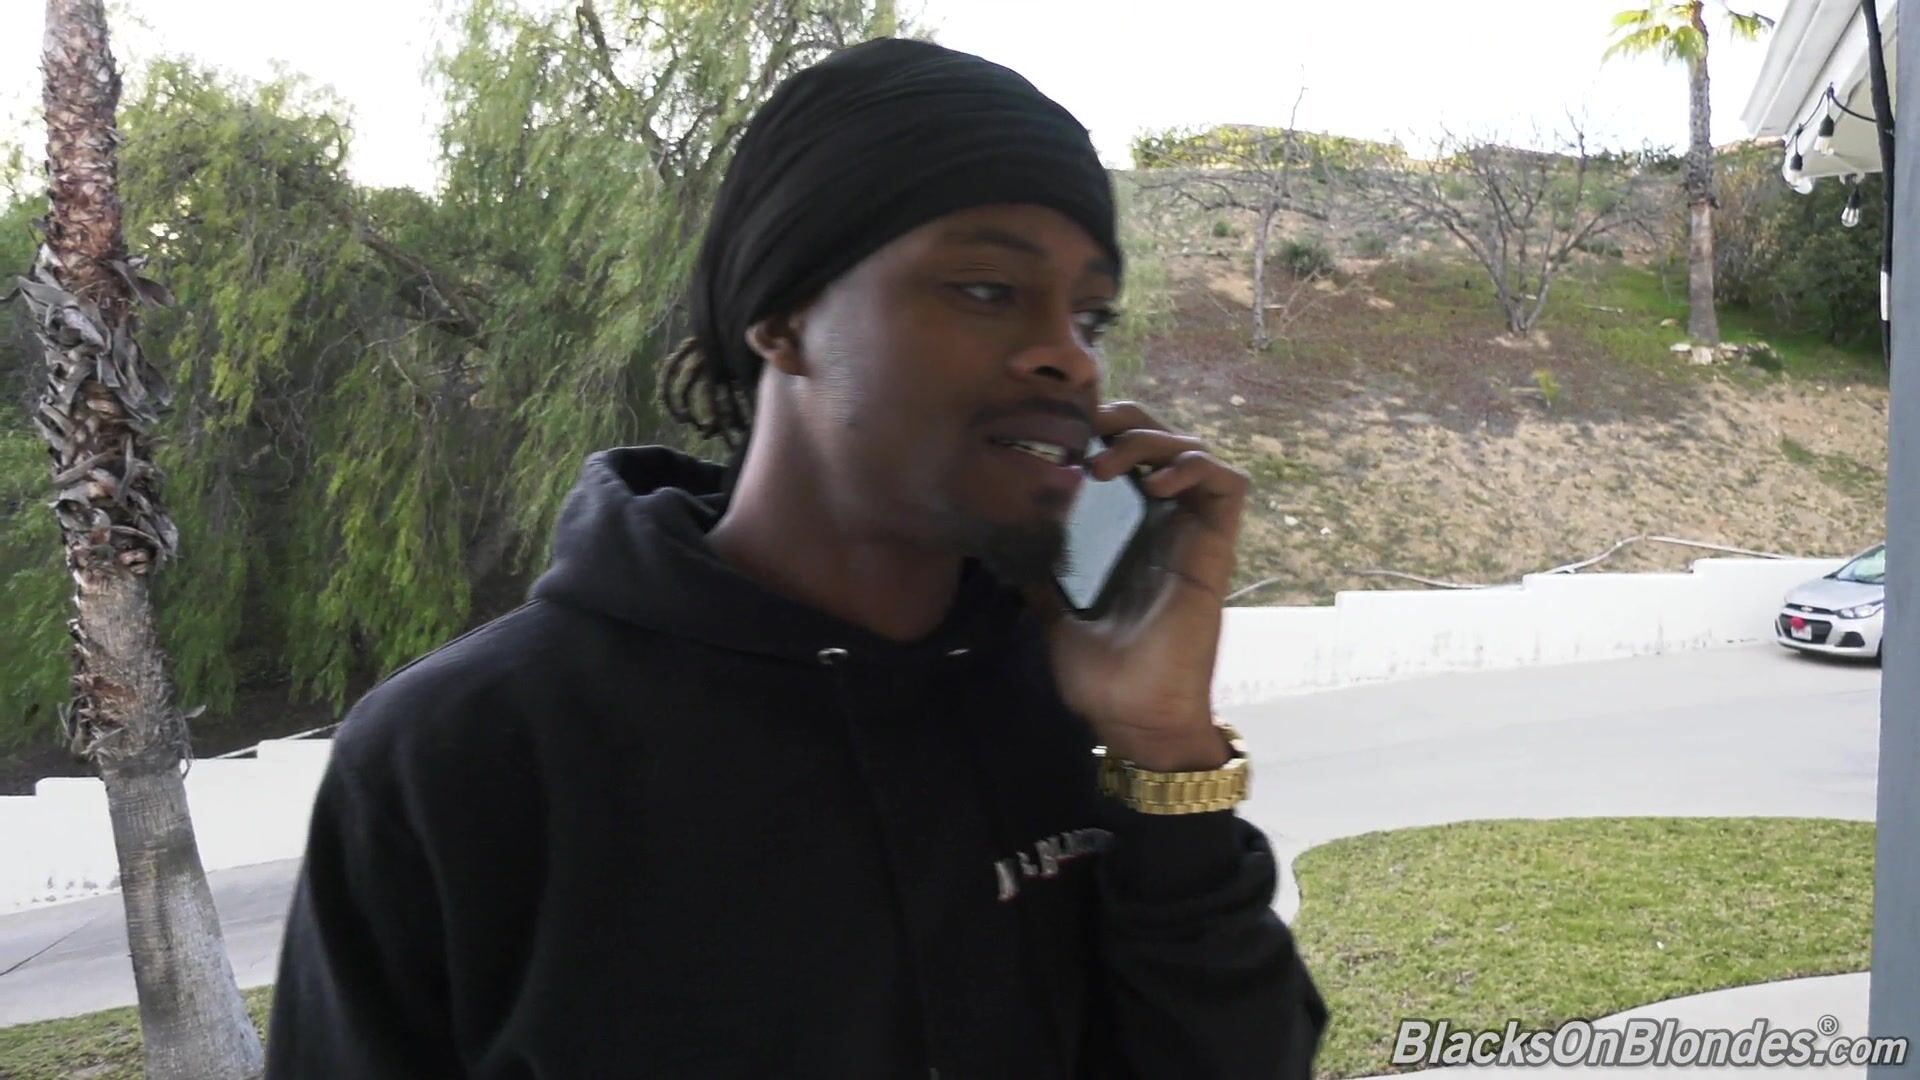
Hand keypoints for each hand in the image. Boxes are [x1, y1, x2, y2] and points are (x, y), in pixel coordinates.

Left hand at [1027, 402, 1250, 771]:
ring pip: (1194, 451)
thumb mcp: (1050, 608)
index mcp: (1127, 529)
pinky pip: (1227, 486)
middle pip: (1162, 439)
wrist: (1131, 715)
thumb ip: (1035, 571)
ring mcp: (1192, 533)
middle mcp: (1164, 523)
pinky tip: (1155, 483)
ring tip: (1108, 465)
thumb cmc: (1098, 672)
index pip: (1127, 454)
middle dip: (1128, 421)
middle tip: (1088, 430)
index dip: (1105, 429)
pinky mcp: (1216, 550)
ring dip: (1153, 442)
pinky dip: (1196, 467)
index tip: (1063, 430)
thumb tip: (994, 543)